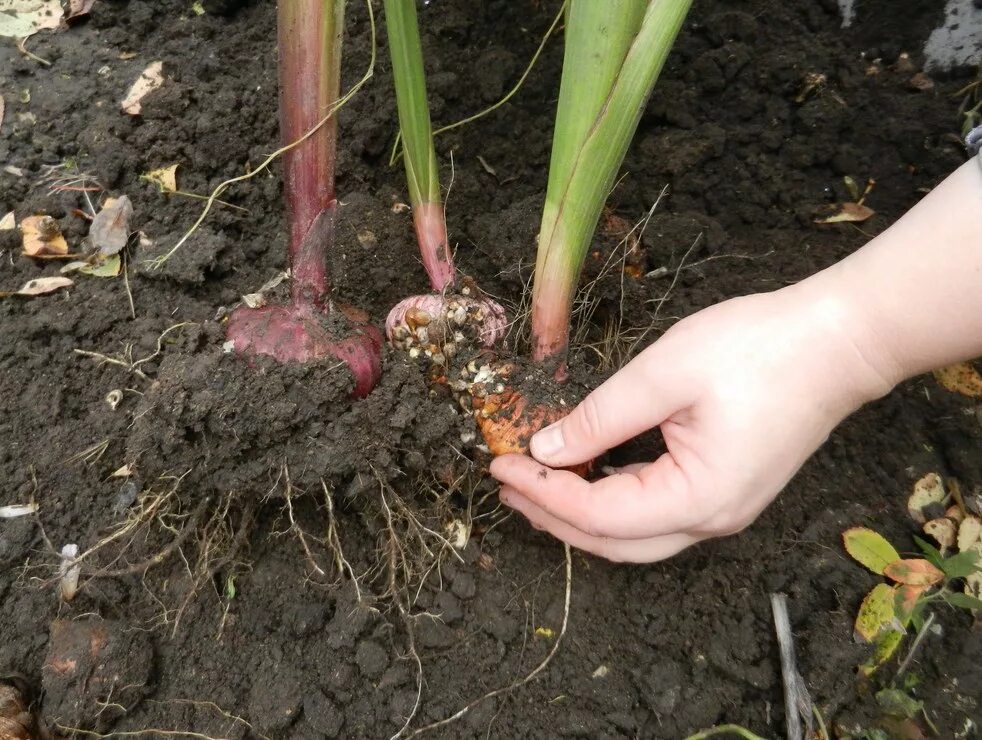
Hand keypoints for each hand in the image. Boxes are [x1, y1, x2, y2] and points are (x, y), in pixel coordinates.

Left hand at [490, 277, 897, 561]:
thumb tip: (546, 450)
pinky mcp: (726, 490)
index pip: (598, 514)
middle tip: (506, 486)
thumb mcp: (665, 373)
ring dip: (580, 514)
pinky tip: (587, 474)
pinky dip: (613, 500)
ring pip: (635, 534)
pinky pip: (656, 513)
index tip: (499, 464)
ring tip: (534, 485)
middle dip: (553, 517)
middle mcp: (712, 518)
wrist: (840, 341)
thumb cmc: (761, 349)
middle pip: (614, 541)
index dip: (543, 492)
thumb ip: (600, 416)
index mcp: (698, 498)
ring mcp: (723, 509)